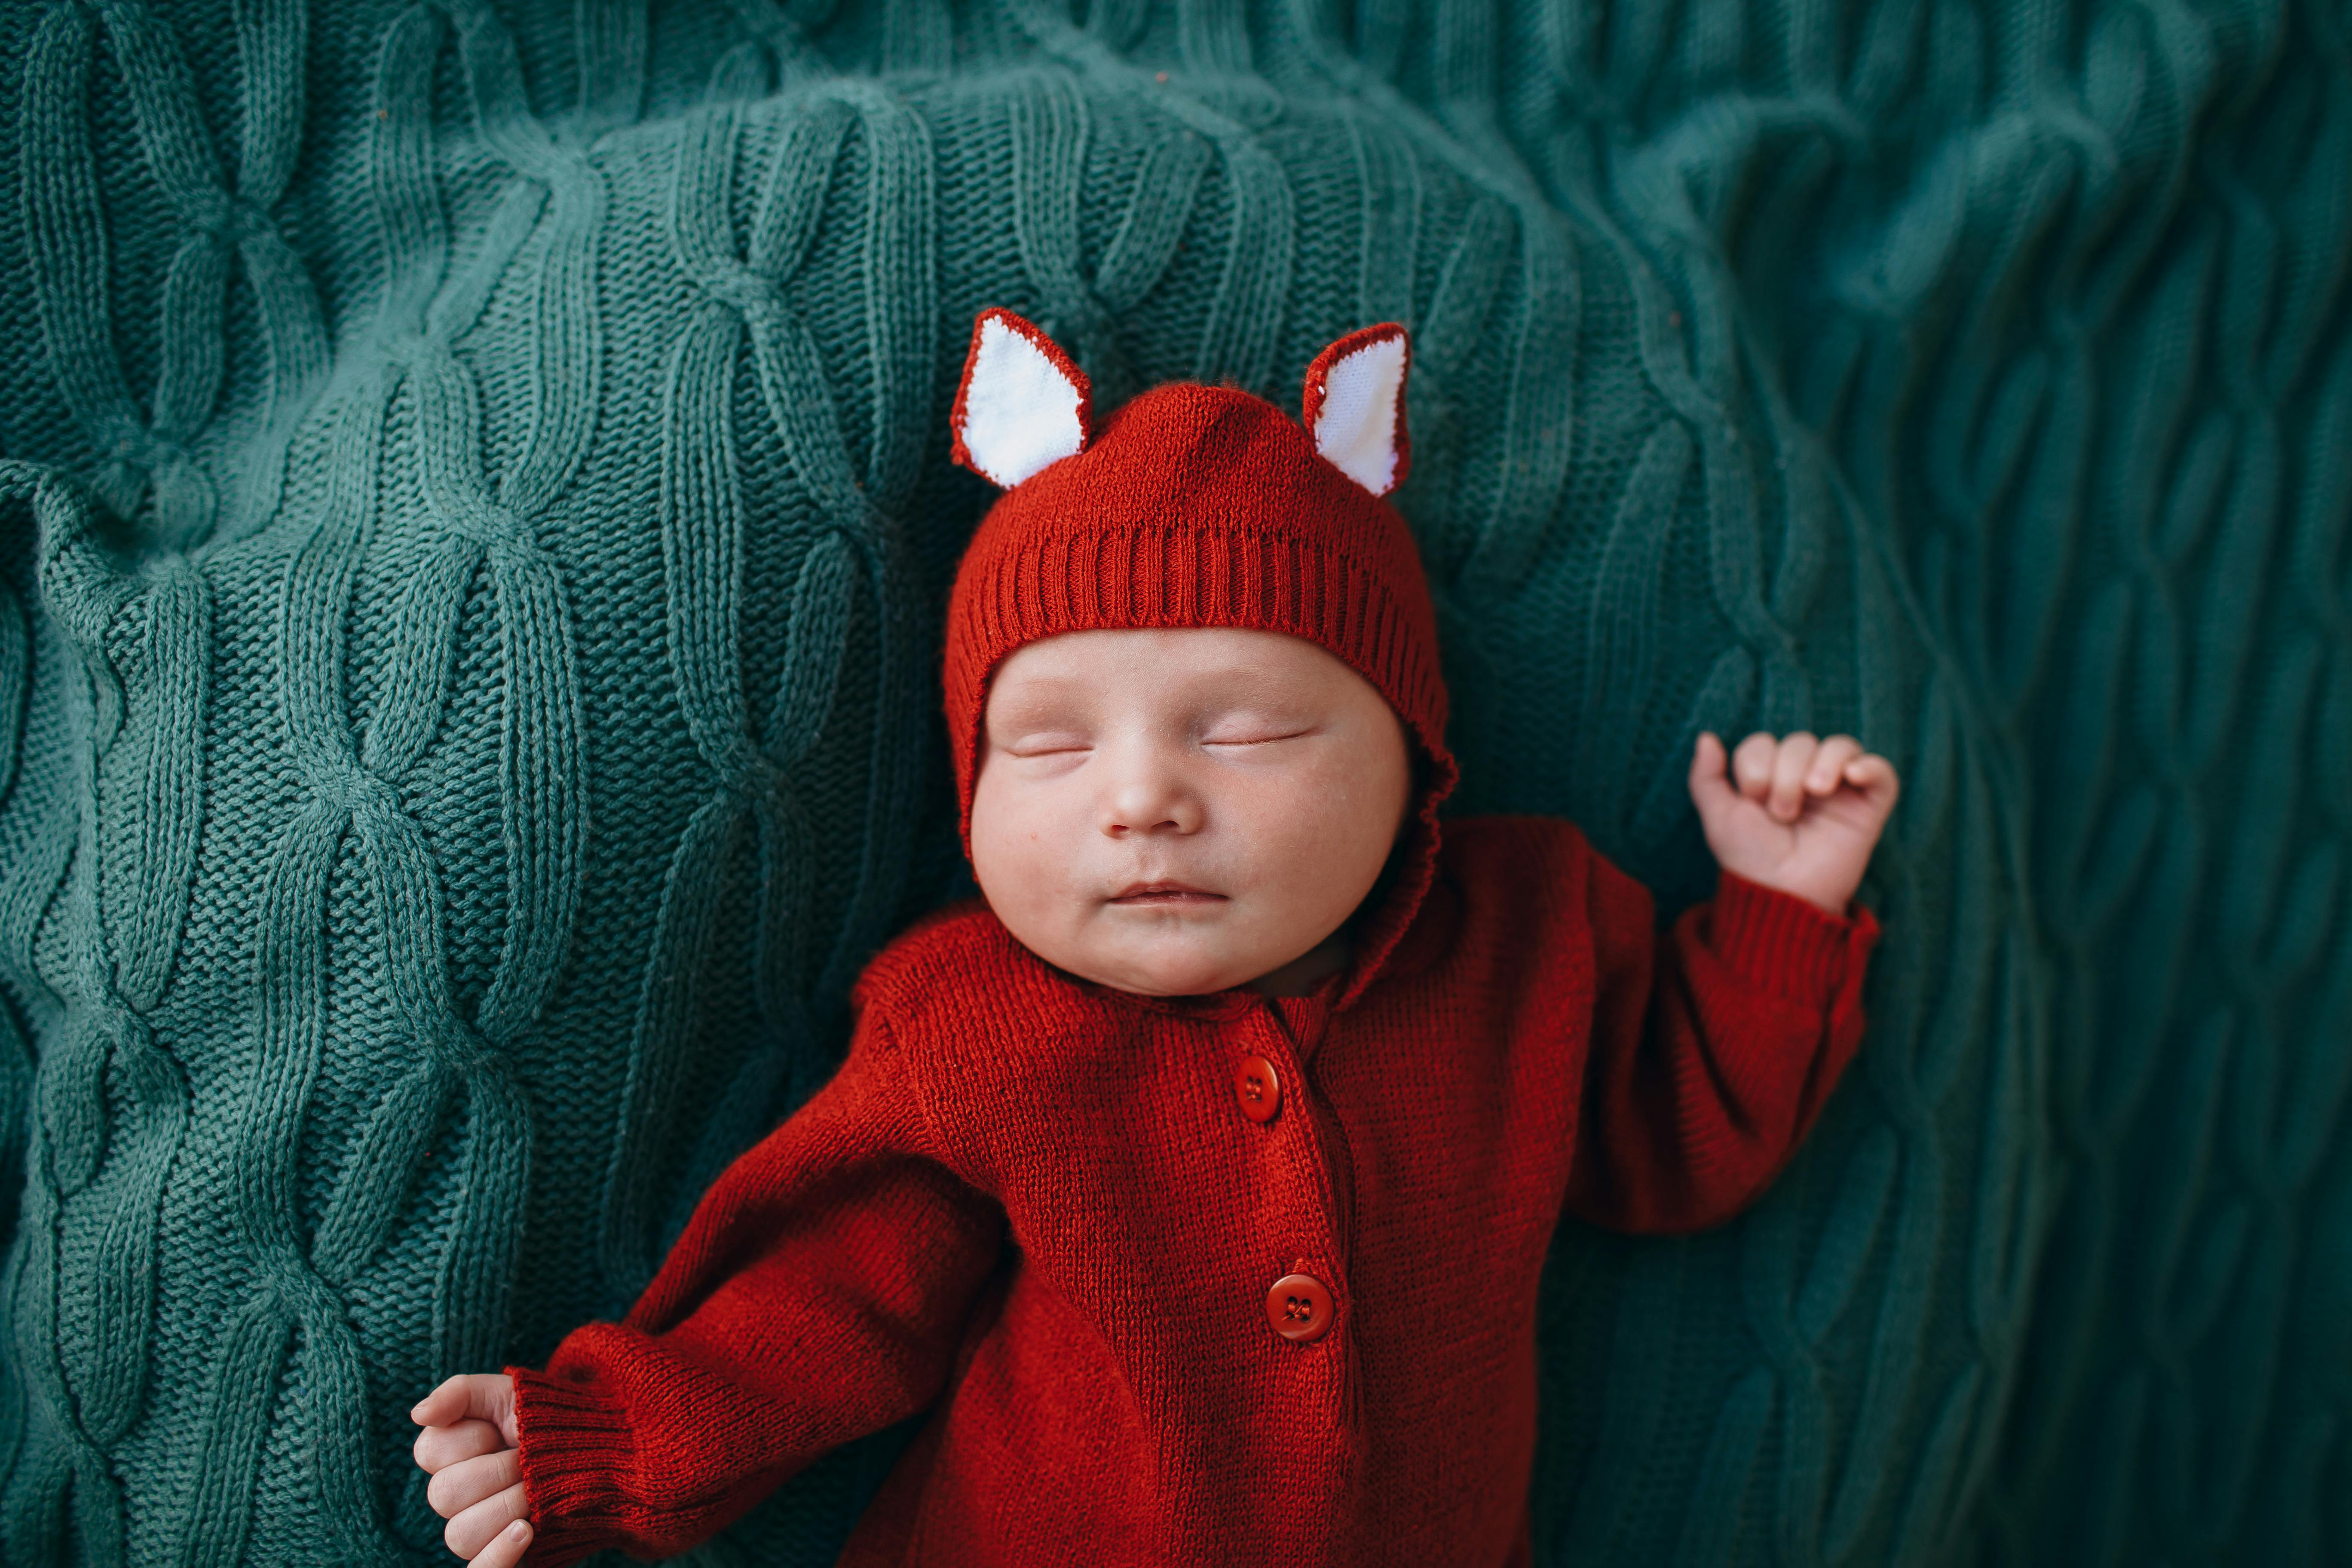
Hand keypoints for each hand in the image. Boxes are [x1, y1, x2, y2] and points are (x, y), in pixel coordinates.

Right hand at [412, 1374, 532, 1564]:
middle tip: (529, 1458)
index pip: (430, 1451)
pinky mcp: (503, 1557)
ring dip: (509, 1504)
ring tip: (538, 1490)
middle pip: (445, 1494)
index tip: (505, 1429)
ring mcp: (480, 1532)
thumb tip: (419, 1414)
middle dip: (498, 1469)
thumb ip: (461, 1394)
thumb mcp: (511, 1395)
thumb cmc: (549, 1420)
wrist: (603, 1448)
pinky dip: (498, 1555)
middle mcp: (458, 1499)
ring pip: (461, 1534)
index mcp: (450, 1459)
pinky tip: (526, 1531)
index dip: (472, 1437)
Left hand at [1688, 731, 1898, 915]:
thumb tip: (1706, 737)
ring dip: (1823, 763)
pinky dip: (1870, 766)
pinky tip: (1854, 775)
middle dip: (1785, 774)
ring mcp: (1840, 790)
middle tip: (1782, 813)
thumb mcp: (1719, 818)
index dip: (1754, 767)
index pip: (1763, 744)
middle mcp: (1806, 777)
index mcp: (1771, 775)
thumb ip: (1705, 778)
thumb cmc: (1751, 858)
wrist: (1784, 893)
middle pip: (1800, 742)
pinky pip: (1882, 772)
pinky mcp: (1870, 807)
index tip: (1754, 802)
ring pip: (1841, 746)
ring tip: (1816, 791)